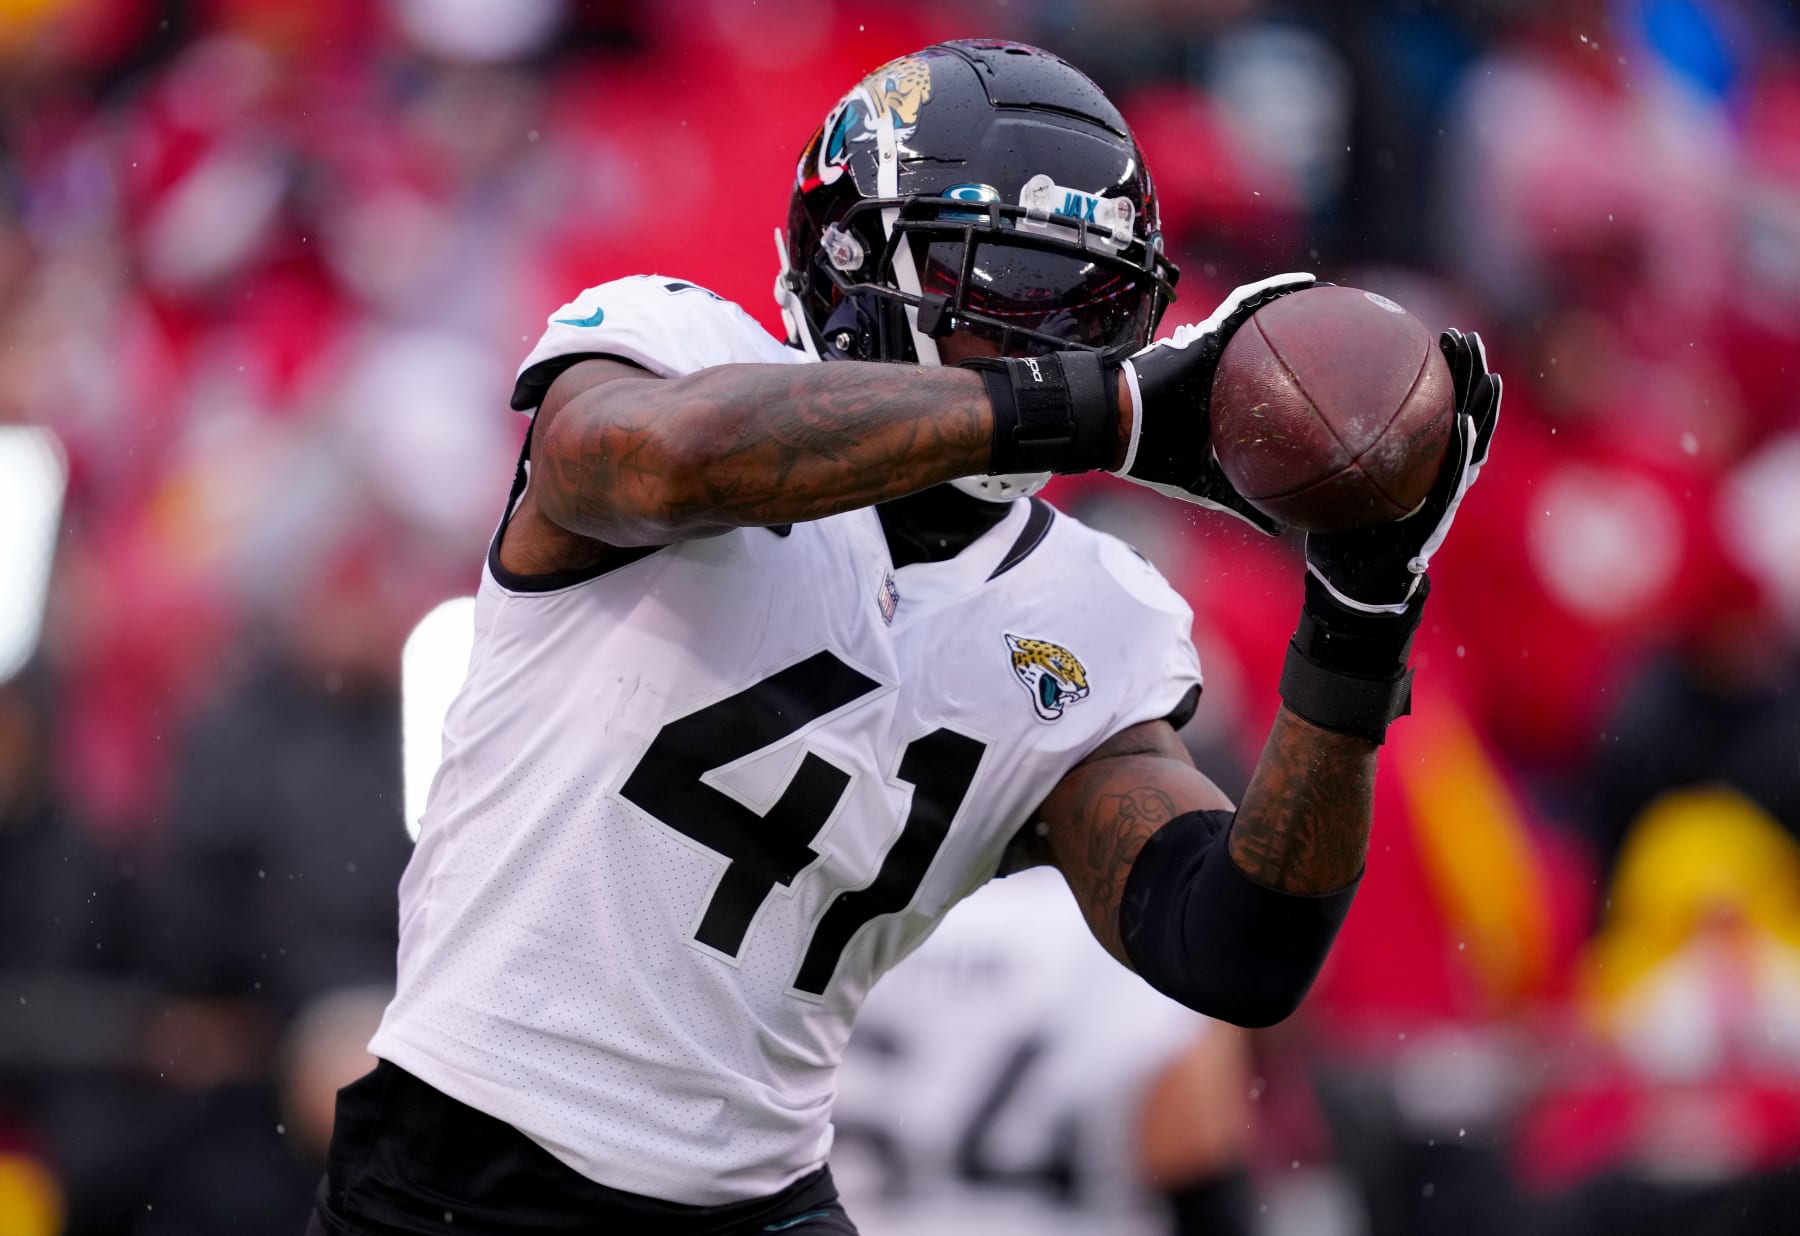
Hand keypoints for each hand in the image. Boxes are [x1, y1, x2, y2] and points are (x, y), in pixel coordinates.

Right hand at [1114, 272, 1318, 533]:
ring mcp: (1213, 350)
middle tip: (1345, 336)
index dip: (1298, 383)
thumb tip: (1281, 530)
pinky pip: (1244, 306)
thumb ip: (1241, 502)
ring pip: (1261, 317)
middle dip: (1304, 337)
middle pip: (1270, 348)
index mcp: (1223, 403)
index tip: (1337, 383)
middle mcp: (1222, 372)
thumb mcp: (1206, 484)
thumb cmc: (1150, 454)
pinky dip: (1271, 292)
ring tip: (1331, 295)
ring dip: (1294, 303)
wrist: (1115, 428)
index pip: (1268, 389)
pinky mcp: (1205, 335)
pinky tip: (1302, 283)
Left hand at [1305, 328, 1501, 613]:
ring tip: (1487, 373)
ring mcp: (1442, 494)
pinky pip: (1453, 479)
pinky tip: (1466, 422)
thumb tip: (1294, 413)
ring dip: (1481, 406)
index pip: (1436, 410)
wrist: (1353, 587)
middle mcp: (1435, 474)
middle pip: (1462, 414)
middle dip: (1469, 376)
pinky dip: (1462, 450)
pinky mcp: (1437, 516)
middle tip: (1466, 337)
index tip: (1442, 337)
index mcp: (1417, 464)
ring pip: (1471, 442)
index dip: (1445, 375)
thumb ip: (1327, 453)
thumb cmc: (1338, 537)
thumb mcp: (1330, 486)